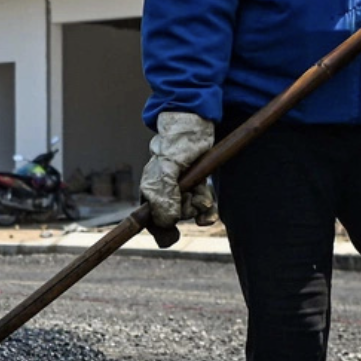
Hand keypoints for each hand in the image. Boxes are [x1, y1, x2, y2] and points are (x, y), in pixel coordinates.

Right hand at [139, 110, 218, 242]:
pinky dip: (207, 213)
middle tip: (188, 194)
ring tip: (201, 192)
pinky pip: (202, 210)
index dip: (162, 227)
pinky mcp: (197, 187)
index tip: (171, 233)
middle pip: (174, 218)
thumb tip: (168, 221)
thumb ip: (165, 195)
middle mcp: (165, 193)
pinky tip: (209, 214)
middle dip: (184, 209)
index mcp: (151, 190)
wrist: (195, 127)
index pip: (152, 219)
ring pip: (190, 213)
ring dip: (198, 206)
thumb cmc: (176, 145)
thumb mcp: (167, 169)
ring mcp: (182, 191)